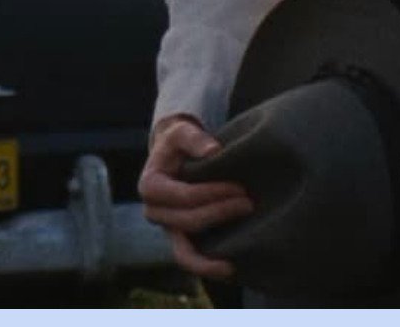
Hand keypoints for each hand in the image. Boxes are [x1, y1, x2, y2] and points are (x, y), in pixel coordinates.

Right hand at [137, 116, 253, 278]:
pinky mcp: (180, 240)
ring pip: (184, 251)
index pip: (182, 196)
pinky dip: (206, 268)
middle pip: (188, 221)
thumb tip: (214, 151)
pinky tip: (231, 268)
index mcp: (150, 185)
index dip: (212, 194)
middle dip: (220, 213)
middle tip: (249, 202)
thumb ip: (194, 137)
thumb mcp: (182, 131)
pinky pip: (189, 261)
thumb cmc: (181, 144)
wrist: (177, 158)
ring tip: (241, 248)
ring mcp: (167, 228)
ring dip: (212, 251)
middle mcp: (154, 211)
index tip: (239, 186)